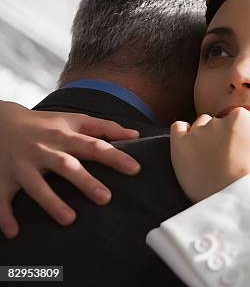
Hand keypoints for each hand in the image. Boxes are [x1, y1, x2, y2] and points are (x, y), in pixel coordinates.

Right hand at [0, 101, 139, 238]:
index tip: (134, 169)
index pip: (94, 146)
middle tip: (105, 198)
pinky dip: (5, 215)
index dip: (115, 156)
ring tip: (70, 219)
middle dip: (85, 182)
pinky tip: (13, 232)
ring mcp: (21, 165)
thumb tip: (134, 135)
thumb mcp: (74, 120)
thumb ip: (105, 128)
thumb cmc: (45, 125)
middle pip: (66, 166)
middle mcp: (43, 150)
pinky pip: (2, 198)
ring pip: (36, 185)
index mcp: (64, 136)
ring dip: (51, 202)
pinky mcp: (2, 178)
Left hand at [170, 107, 249, 202]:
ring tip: (212, 156)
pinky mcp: (180, 146)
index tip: (246, 152)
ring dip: (206, 135)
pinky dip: (184, 134)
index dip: (245, 135)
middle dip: (225, 136)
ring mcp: (197, 133)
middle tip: (230, 158)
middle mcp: (217, 120)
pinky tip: (192, 146)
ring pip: (201, 124)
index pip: (242, 120)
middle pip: (221, 122)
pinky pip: (178, 128)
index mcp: (241, 117)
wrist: (235, 199)